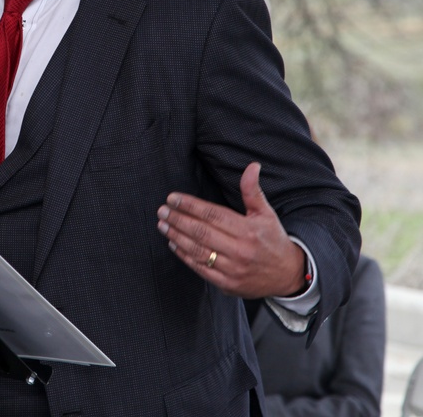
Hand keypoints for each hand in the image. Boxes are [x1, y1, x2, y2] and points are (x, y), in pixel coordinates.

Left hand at [156, 162, 305, 298]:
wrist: (289, 275)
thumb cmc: (273, 239)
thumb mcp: (266, 214)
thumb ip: (253, 191)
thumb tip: (252, 166)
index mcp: (248, 230)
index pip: (213, 215)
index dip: (190, 205)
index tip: (172, 198)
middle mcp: (240, 250)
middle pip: (201, 232)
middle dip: (178, 219)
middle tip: (162, 210)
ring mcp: (232, 269)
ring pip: (198, 250)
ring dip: (176, 236)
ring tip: (162, 225)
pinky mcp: (227, 283)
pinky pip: (201, 268)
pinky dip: (184, 256)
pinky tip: (173, 244)